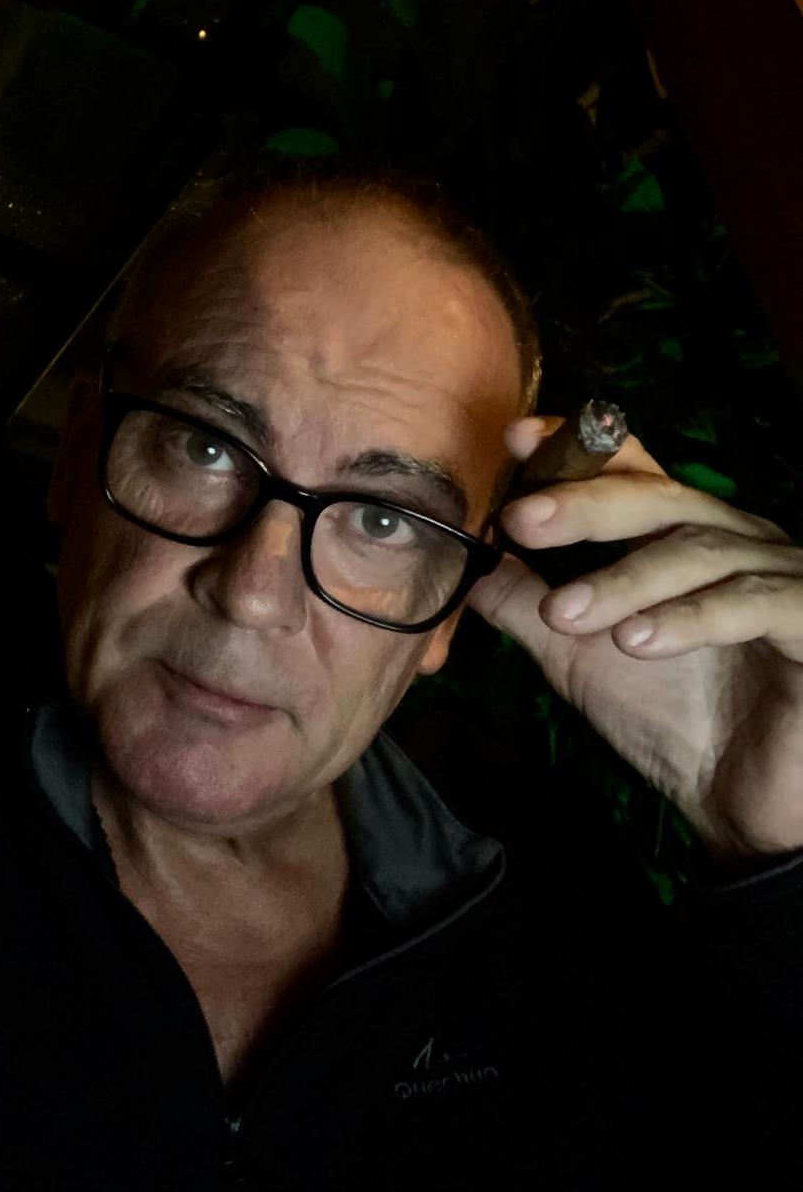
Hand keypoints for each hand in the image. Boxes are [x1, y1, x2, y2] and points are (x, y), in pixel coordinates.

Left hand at [467, 415, 802, 873]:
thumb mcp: (580, 655)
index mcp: (682, 535)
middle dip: (585, 505)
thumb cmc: (673, 719)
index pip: (632, 470)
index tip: (517, 438)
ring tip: (566, 614)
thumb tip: (468, 560)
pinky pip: (755, 603)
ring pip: (700, 550)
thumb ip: (527, 604)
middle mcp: (736, 541)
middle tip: (522, 522)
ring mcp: (781, 575)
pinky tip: (637, 642)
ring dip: (625, 580)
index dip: (579, 446)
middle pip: (659, 497)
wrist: (741, 802)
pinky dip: (690, 618)